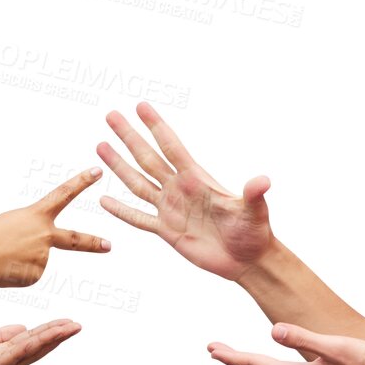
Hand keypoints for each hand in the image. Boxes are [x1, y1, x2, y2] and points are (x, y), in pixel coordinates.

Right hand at [0, 168, 110, 310]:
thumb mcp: (8, 224)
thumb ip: (27, 235)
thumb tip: (36, 256)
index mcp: (35, 215)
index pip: (64, 194)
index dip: (82, 182)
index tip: (97, 171)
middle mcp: (44, 235)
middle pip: (75, 239)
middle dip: (93, 243)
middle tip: (109, 245)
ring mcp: (43, 256)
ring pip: (36, 260)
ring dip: (20, 261)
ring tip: (2, 258)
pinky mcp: (37, 274)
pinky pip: (29, 273)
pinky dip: (17, 272)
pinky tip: (5, 269)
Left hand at [0, 319, 82, 364]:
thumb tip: (23, 327)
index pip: (29, 342)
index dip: (49, 333)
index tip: (69, 322)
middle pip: (33, 349)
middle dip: (55, 337)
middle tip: (77, 325)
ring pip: (23, 353)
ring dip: (46, 341)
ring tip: (66, 329)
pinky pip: (3, 359)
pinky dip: (21, 349)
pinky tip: (34, 338)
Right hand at [96, 102, 274, 280]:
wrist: (247, 259)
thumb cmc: (254, 232)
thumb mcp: (254, 211)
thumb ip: (253, 195)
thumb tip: (264, 180)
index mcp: (197, 179)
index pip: (171, 146)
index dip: (156, 126)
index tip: (141, 106)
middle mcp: (179, 189)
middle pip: (147, 158)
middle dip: (129, 137)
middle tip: (111, 115)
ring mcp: (171, 209)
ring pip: (138, 183)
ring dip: (119, 166)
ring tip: (101, 146)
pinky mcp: (167, 231)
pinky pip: (139, 219)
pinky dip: (121, 211)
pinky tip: (104, 200)